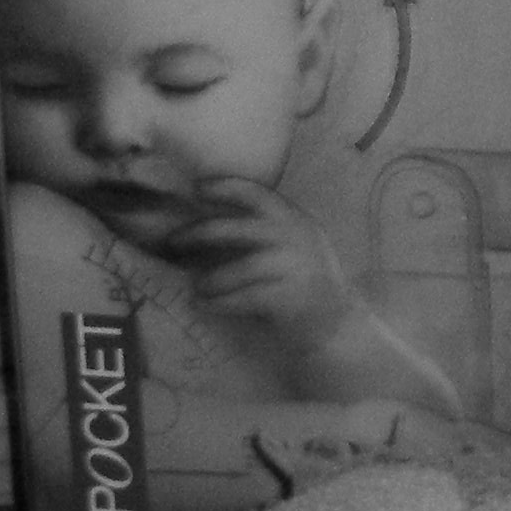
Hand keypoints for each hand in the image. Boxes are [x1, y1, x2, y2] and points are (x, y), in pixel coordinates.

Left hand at [157, 176, 355, 345]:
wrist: (336, 323)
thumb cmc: (305, 283)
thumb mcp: (296, 246)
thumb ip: (267, 232)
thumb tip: (211, 225)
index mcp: (296, 220)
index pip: (258, 195)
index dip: (226, 188)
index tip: (198, 187)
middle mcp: (295, 238)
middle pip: (237, 229)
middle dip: (200, 233)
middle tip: (174, 240)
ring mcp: (293, 267)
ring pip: (237, 269)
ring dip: (210, 279)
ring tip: (196, 288)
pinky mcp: (286, 297)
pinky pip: (241, 297)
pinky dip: (218, 302)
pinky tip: (204, 305)